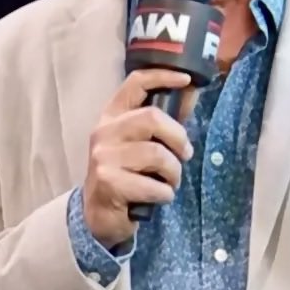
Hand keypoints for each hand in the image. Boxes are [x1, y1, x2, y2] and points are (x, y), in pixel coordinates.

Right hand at [83, 69, 194, 248]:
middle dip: (178, 139)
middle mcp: (104, 132)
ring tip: (170, 181)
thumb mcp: (141, 144)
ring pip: (157, 154)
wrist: (98, 214)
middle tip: (184, 155)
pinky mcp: (109, 182)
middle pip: (152, 118)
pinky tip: (159, 197)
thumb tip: (191, 91)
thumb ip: (164, 122)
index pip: (135, 83)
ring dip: (174, 173)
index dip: (162, 76)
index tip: (186, 79)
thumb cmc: (127, 174)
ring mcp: (104, 156)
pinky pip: (154, 185)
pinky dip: (165, 194)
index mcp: (112, 116)